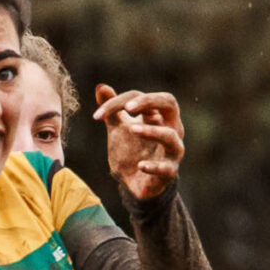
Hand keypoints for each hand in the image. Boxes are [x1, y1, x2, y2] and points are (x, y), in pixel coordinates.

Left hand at [95, 85, 184, 202]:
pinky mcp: (169, 172)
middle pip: (170, 103)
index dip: (119, 101)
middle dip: (149, 101)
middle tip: (128, 107)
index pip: (141, 98)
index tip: (97, 115)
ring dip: (152, 132)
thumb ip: (113, 109)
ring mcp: (172, 151)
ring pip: (171, 136)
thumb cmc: (130, 151)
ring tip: (132, 130)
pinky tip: (140, 165)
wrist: (133, 182)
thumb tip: (100, 86)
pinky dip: (154, 166)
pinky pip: (167, 169)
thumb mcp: (118, 127)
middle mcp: (170, 129)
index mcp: (157, 115)